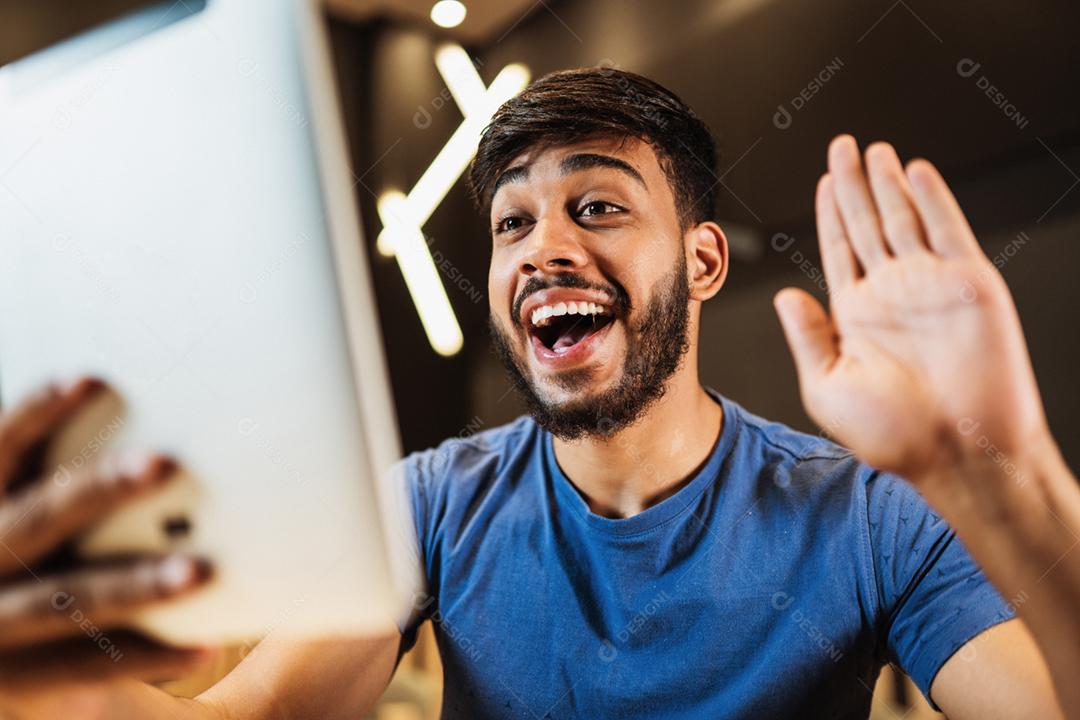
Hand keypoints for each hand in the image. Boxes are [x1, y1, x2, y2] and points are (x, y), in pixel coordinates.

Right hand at [0, 378, 213, 709]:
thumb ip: (46, 477)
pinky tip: (205, 650)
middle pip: (38, 516)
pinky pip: (87, 667)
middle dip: (98, 489)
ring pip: (65, 600)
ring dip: (134, 585)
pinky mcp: (19, 676)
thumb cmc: (11, 558)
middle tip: (163, 462)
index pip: (3, 448)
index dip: (38, 412)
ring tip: (199, 571)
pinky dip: (148, 658)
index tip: (90, 377)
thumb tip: (122, 402)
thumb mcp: (10, 504)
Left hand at [774, 135, 1051, 486]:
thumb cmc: (892, 435)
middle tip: (842, 146)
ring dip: (888, 183)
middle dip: (855, 184)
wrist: (958, 452)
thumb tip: (784, 295)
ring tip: (872, 149)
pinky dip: (931, 199)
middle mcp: (893, 294)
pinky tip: (913, 172)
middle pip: (868, 224)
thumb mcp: (828, 385)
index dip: (831, 214)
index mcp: (857, 314)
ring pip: (904, 219)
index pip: (840, 250)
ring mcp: (931, 285)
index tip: (824, 182)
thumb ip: (807, 337)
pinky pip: (948, 230)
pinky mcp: (969, 283)